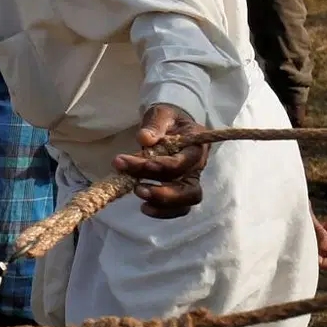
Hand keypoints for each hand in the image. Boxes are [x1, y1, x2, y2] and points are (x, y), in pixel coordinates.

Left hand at [113, 103, 208, 218]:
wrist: (172, 126)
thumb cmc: (168, 120)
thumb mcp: (161, 114)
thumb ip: (154, 124)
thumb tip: (144, 139)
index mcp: (196, 146)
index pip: (183, 162)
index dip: (160, 166)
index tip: (130, 161)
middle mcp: (197, 166)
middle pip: (189, 188)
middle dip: (163, 192)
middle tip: (136, 187)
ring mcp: (190, 180)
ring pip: (186, 201)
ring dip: (162, 203)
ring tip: (137, 193)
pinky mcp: (180, 190)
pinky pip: (178, 208)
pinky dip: (163, 211)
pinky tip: (144, 207)